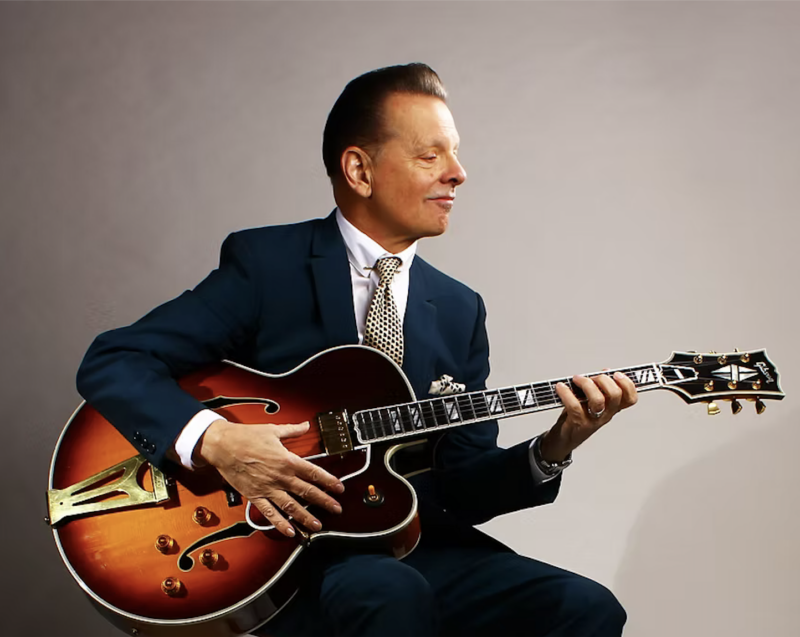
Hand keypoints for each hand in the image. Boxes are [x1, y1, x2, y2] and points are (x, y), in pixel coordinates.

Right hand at [198, 419, 343, 536]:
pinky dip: (280, 524)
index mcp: (286, 460)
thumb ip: (292, 430)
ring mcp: (268, 488)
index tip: (340, 489)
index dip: (328, 481)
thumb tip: (306, 425)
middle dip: (324, 501)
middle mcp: (280, 476)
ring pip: (291, 506)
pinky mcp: (255, 496)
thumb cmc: (246, 436)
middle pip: (307, 492)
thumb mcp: (273, 430)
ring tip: (317, 526)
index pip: (313, 472)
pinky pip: (269, 513)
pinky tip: (290, 532)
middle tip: (337, 509)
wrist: (222, 446)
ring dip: (305, 517)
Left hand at [539, 372, 637, 461]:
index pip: (630, 399)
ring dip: (586, 385)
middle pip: (615, 395)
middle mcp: (605, 414)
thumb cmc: (578, 416)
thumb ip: (600, 387)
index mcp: (612, 408)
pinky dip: (566, 393)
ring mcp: (593, 420)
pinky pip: (574, 406)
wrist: (564, 438)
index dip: (628, 385)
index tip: (617, 374)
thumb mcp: (592, 401)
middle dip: (604, 380)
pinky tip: (561, 387)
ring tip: (576, 379)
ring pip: (598, 401)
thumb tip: (606, 372)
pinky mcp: (578, 422)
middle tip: (592, 376)